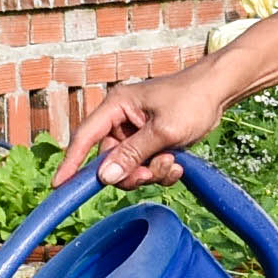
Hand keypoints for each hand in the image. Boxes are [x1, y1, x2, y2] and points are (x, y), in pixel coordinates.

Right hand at [54, 63, 234, 188]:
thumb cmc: (192, 100)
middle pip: (110, 159)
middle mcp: (121, 119)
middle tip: (152, 173)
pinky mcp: (150, 142)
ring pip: (129, 167)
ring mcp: (135, 132)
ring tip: (173, 163)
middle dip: (131, 173)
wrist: (219, 92)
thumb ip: (134, 154)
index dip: (71, 162)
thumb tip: (105, 176)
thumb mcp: (163, 131)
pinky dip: (159, 171)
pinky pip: (145, 166)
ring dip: (150, 173)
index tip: (59, 185)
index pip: (84, 137)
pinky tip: (177, 164)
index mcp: (116, 107)